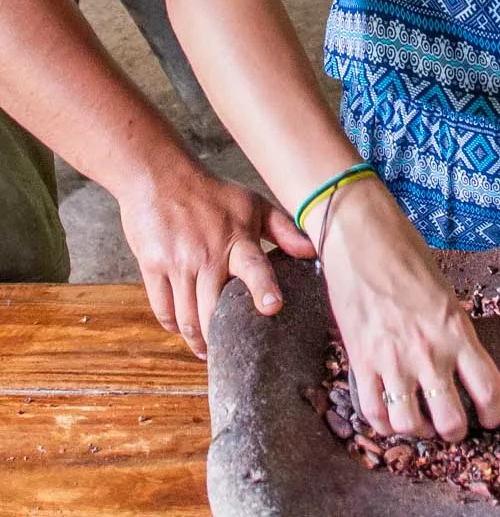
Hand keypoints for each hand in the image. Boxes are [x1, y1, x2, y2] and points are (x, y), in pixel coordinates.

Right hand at [117, 163, 314, 358]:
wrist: (160, 177)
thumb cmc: (212, 193)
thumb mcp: (252, 204)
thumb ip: (283, 230)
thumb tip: (313, 251)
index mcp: (237, 239)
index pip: (254, 266)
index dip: (263, 288)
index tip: (272, 308)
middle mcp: (207, 254)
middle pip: (213, 310)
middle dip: (221, 339)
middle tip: (228, 356)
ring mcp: (178, 262)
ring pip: (187, 317)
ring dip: (197, 340)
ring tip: (206, 350)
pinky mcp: (152, 266)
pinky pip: (163, 308)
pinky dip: (173, 325)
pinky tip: (183, 328)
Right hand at [316, 178, 499, 441]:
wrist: (361, 235)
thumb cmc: (406, 253)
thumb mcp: (444, 290)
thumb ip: (454, 330)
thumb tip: (461, 361)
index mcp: (456, 330)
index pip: (489, 390)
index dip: (494, 414)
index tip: (490, 417)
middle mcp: (428, 352)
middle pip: (452, 422)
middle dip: (456, 431)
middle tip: (454, 425)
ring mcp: (392, 360)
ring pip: (411, 425)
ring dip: (419, 430)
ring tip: (421, 421)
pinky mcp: (360, 361)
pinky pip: (374, 411)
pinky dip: (384, 422)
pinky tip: (390, 414)